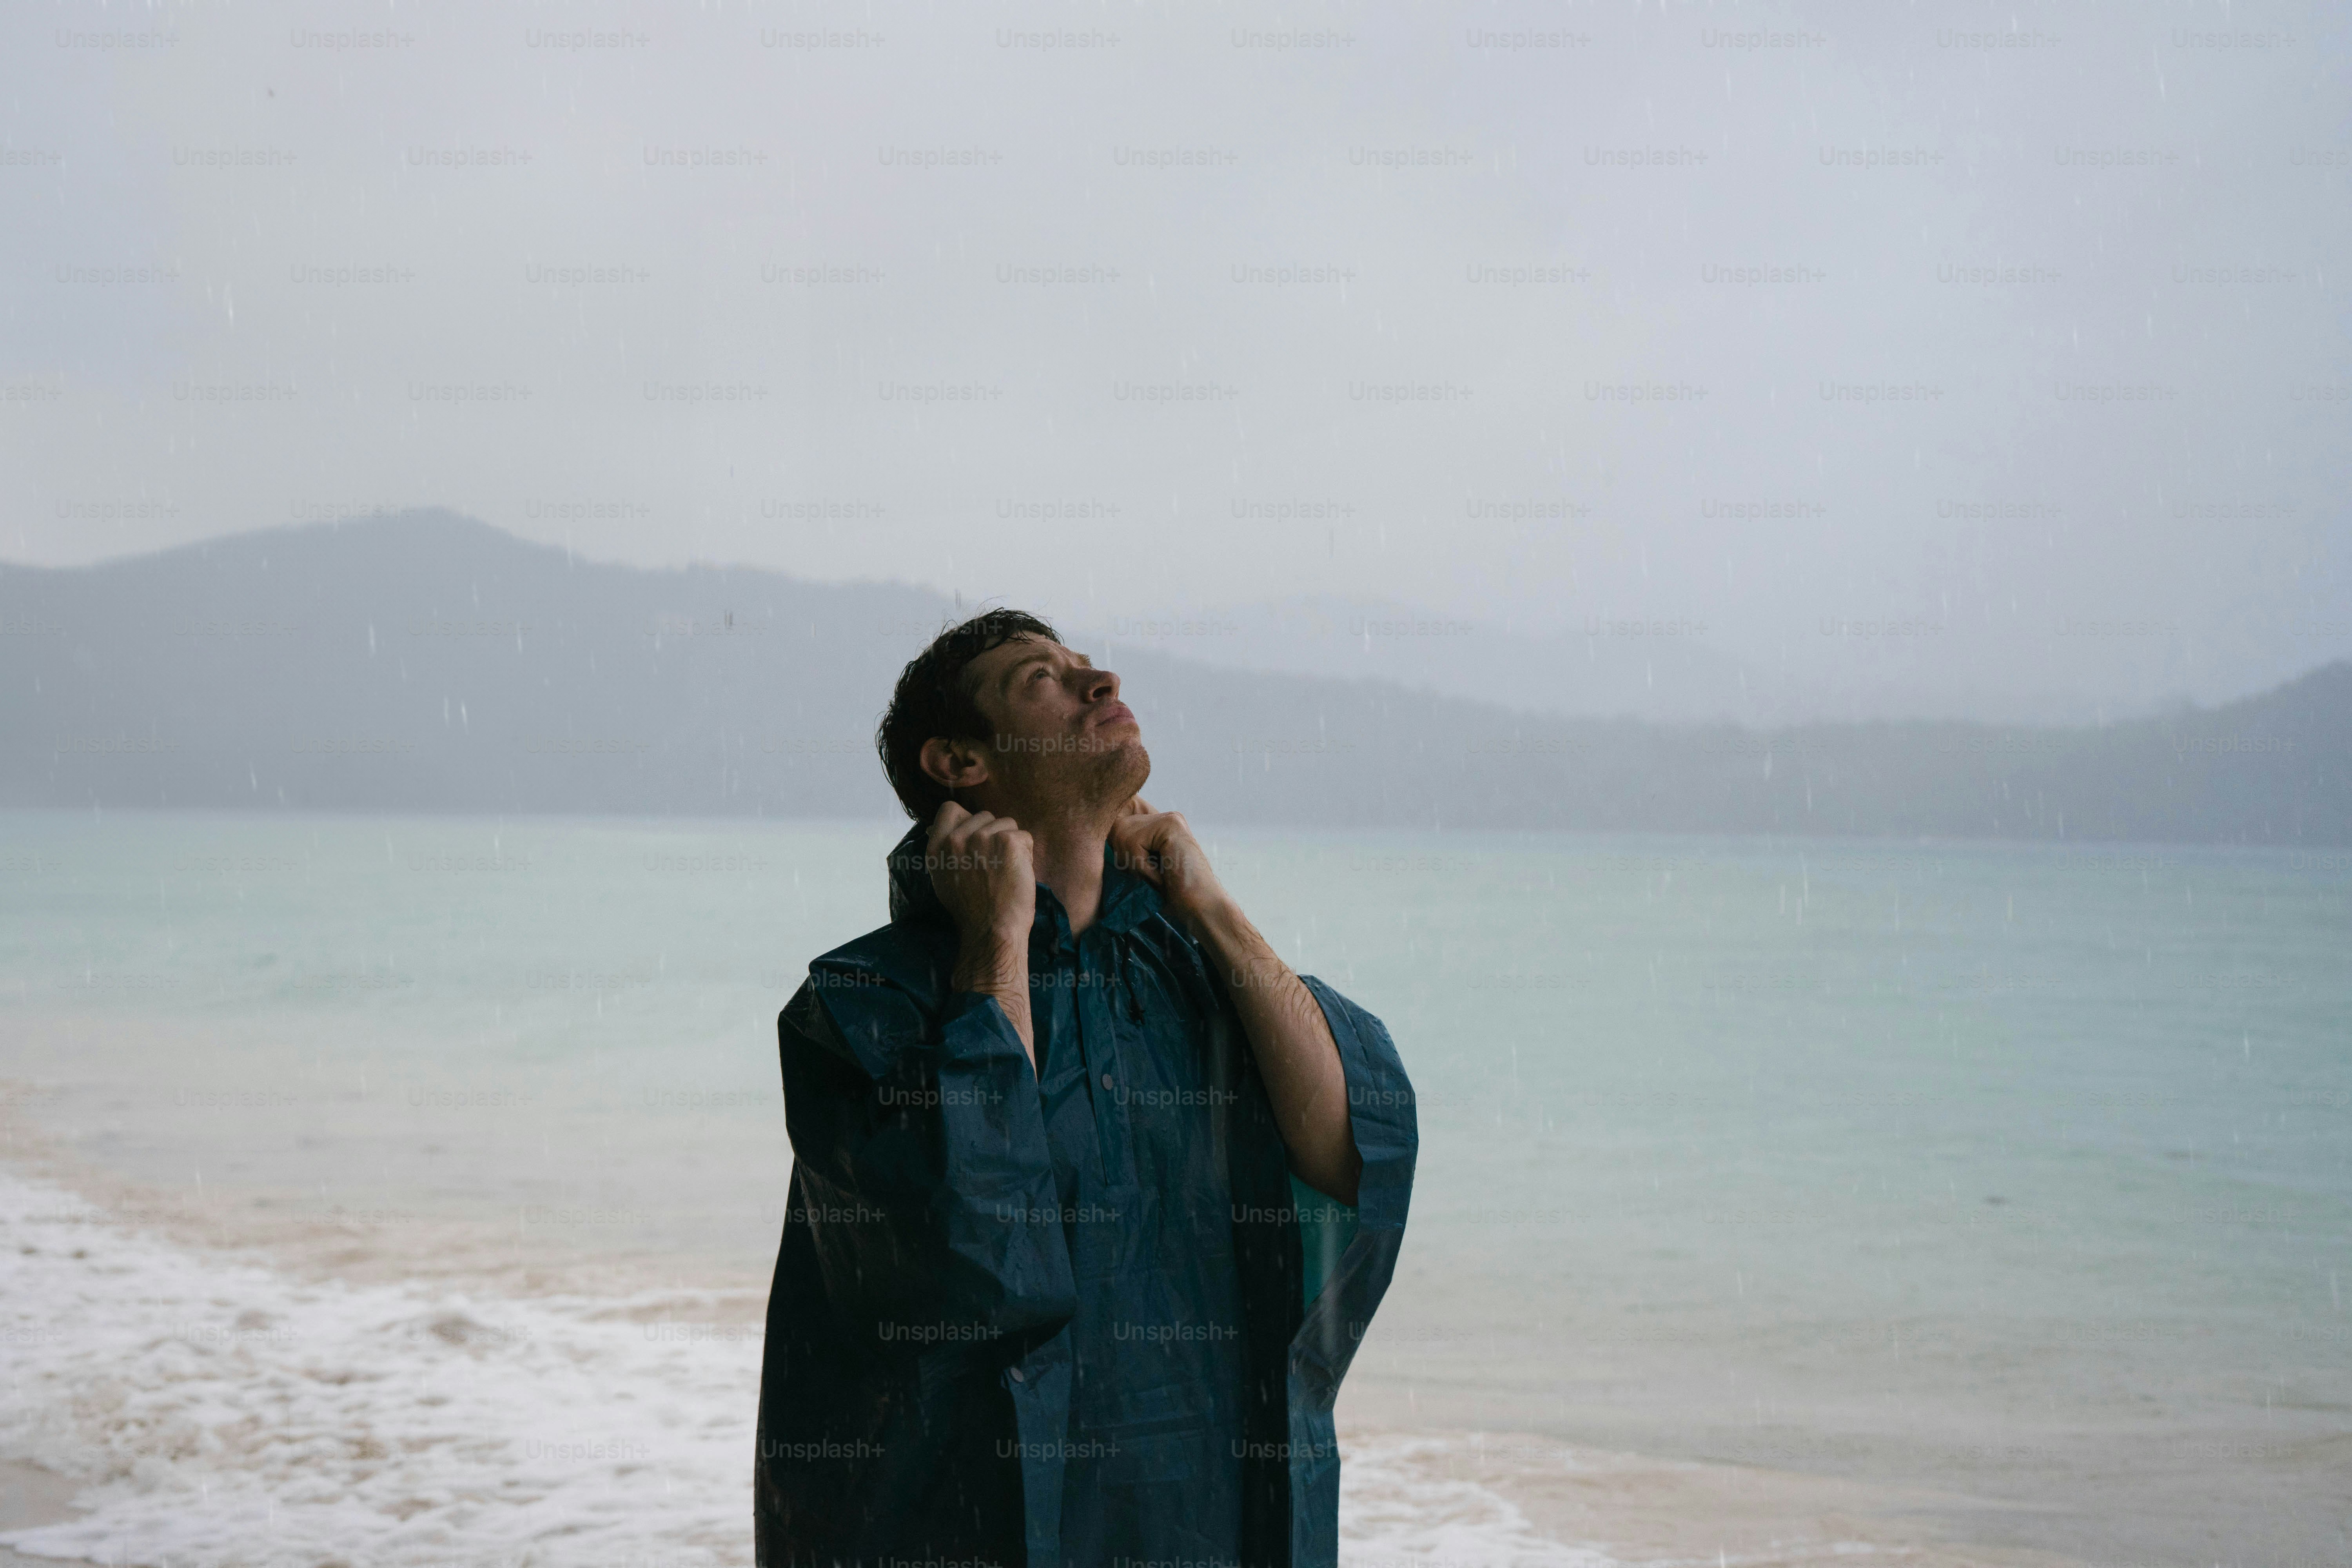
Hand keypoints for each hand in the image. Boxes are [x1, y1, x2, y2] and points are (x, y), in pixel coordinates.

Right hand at [927, 802, 1034, 945]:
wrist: (992, 930)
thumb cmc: (971, 910)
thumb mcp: (942, 879)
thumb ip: (944, 851)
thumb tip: (935, 827)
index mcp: (937, 847)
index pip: (950, 809)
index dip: (966, 819)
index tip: (975, 838)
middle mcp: (956, 839)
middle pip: (984, 815)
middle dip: (993, 834)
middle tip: (994, 865)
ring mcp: (982, 838)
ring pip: (1006, 823)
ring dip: (1011, 843)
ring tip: (1005, 871)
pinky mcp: (1007, 841)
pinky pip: (1024, 836)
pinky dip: (1026, 854)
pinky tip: (1018, 873)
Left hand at [1107, 797, 1229, 931]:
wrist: (1200, 908)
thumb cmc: (1172, 897)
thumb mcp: (1142, 870)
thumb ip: (1125, 852)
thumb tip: (1095, 840)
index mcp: (1158, 826)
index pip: (1118, 824)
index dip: (1118, 848)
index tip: (1136, 870)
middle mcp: (1164, 817)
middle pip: (1115, 829)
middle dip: (1125, 859)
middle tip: (1153, 876)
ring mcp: (1169, 818)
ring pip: (1121, 834)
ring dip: (1135, 864)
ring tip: (1159, 876)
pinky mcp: (1170, 825)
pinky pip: (1133, 842)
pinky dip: (1142, 865)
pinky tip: (1163, 874)